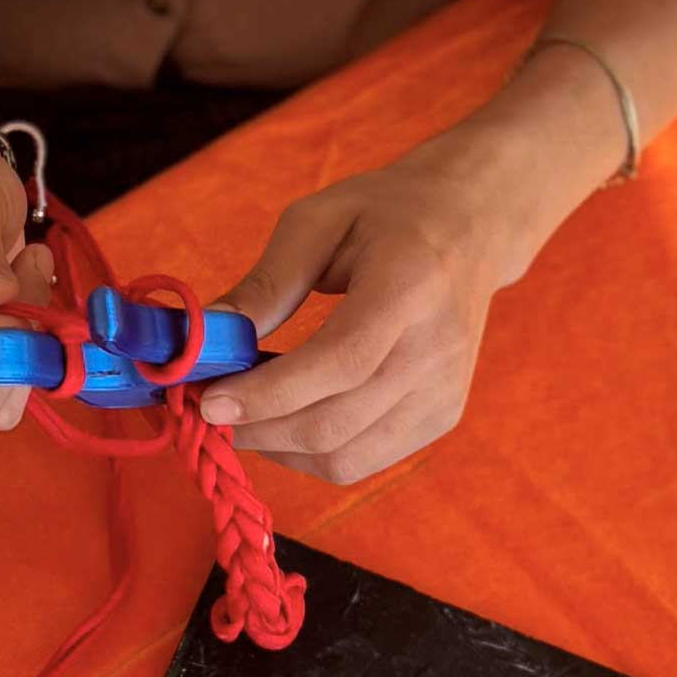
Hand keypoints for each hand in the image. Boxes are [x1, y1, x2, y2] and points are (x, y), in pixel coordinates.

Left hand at [199, 134, 542, 483]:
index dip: (269, 393)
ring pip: (345, 457)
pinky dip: (310, 455)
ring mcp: (446, 392)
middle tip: (206, 410)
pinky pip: (363, 461)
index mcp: (411, 287)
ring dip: (278, 449)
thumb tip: (207, 341)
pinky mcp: (443, 417)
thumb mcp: (317, 221)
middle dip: (259, 428)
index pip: (340, 362)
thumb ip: (266, 283)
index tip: (208, 401)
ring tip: (242, 416)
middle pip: (337, 421)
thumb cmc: (386, 215)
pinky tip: (283, 421)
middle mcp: (437, 350)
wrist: (471, 226)